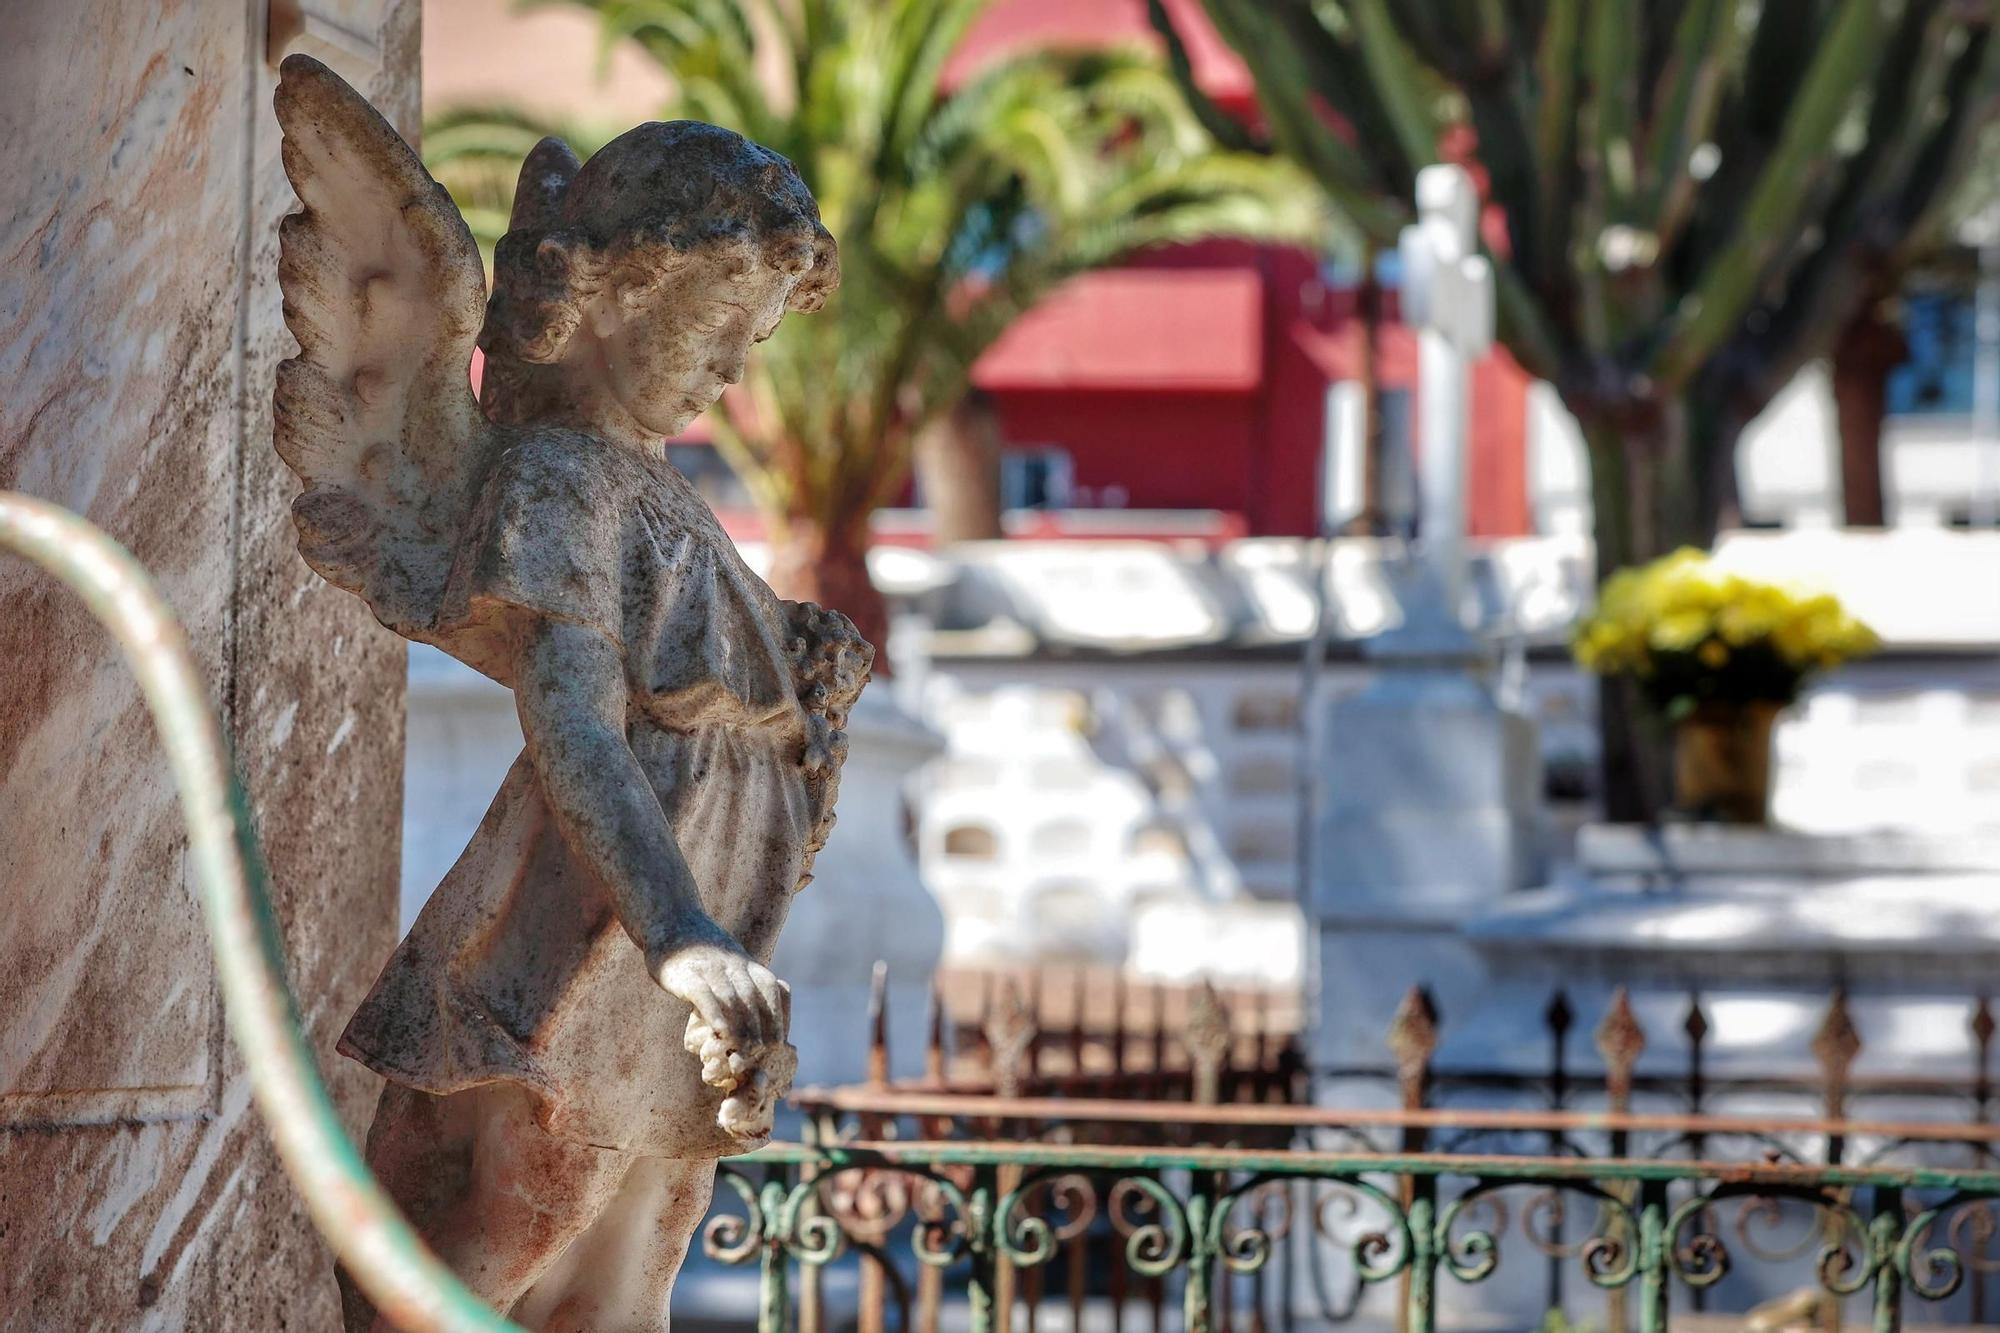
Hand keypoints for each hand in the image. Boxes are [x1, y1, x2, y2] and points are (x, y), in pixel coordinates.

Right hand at [655, 931, 794, 1137]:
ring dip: (742, 1029)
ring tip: (746, 1053)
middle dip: (762, 1030)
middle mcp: (734, 964)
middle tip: (764, 1056)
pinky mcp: (687, 974)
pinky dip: (715, 1014)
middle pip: (755, 999)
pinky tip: (720, 1034)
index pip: (774, 990)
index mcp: (748, 963)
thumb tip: (756, 1023)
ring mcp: (710, 968)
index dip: (778, 1018)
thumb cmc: (700, 952)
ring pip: (733, 1000)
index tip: (782, 1044)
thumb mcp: (729, 964)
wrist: (670, 920)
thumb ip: (743, 987)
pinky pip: (704, 995)